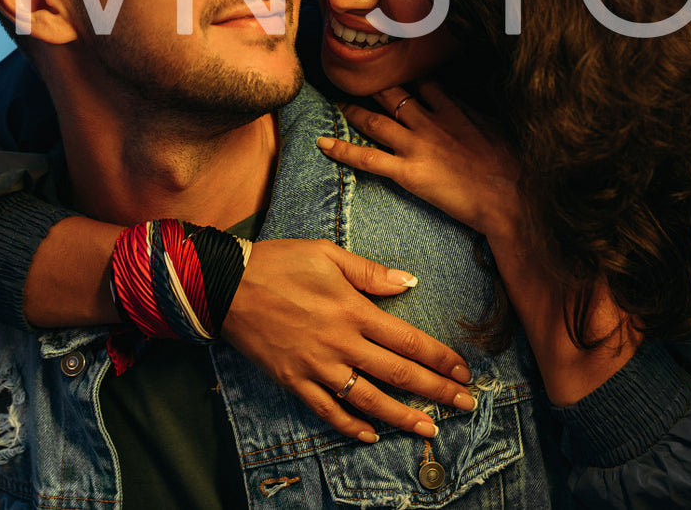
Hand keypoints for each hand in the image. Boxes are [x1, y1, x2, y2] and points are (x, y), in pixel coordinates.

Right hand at [221, 238, 477, 442]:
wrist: (224, 285)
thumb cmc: (278, 262)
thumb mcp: (327, 254)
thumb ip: (370, 272)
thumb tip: (409, 283)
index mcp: (352, 310)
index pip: (407, 339)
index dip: (439, 357)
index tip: (463, 371)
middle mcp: (340, 343)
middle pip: (398, 373)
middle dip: (436, 391)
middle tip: (466, 405)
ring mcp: (316, 366)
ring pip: (368, 400)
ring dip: (403, 416)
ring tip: (430, 429)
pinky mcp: (294, 381)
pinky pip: (327, 411)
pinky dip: (350, 426)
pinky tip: (371, 435)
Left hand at [318, 83, 521, 244]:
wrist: (511, 195)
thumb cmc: (513, 166)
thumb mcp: (498, 129)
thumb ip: (477, 117)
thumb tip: (472, 111)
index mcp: (454, 108)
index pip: (423, 82)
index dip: (407, 75)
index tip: (395, 69)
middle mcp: (430, 121)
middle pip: (393, 93)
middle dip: (373, 84)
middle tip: (355, 77)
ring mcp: (416, 145)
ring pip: (374, 121)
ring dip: (353, 111)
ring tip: (337, 104)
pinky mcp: (408, 172)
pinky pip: (368, 159)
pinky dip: (343, 150)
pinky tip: (322, 144)